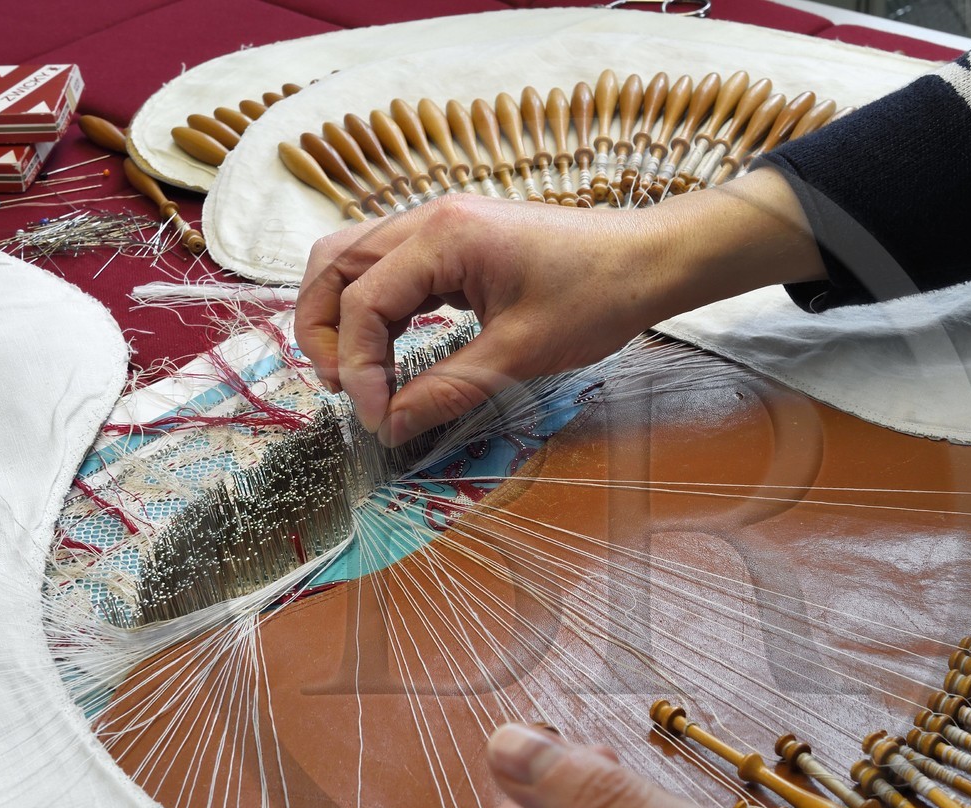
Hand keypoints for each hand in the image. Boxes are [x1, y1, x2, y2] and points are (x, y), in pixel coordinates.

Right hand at [295, 170, 826, 446]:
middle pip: (333, 264)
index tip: (376, 418)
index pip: (363, 301)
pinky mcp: (454, 239)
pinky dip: (374, 306)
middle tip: (343, 390)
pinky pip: (389, 266)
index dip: (357, 365)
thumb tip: (391, 427)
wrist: (648, 261)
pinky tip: (389, 349)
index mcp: (443, 236)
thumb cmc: (596, 297)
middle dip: (322, 329)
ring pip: (352, 260)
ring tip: (356, 374)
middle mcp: (429, 218)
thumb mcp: (519, 355)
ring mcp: (439, 223)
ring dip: (342, 316)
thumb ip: (446, 389)